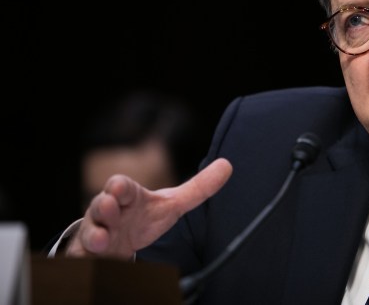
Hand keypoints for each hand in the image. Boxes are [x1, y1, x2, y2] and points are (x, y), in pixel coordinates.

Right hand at [66, 157, 232, 258]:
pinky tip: (95, 261)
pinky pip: (82, 256)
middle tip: (112, 207)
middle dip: (104, 205)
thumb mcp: (170, 204)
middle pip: (100, 205)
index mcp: (128, 198)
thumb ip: (198, 189)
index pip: (121, 187)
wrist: (116, 241)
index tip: (121, 189)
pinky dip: (87, 259)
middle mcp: (108, 213)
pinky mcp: (88, 255)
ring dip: (95, 234)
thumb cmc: (142, 217)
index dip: (121, 188)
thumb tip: (227, 166)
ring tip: (102, 240)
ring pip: (89, 232)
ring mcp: (96, 233)